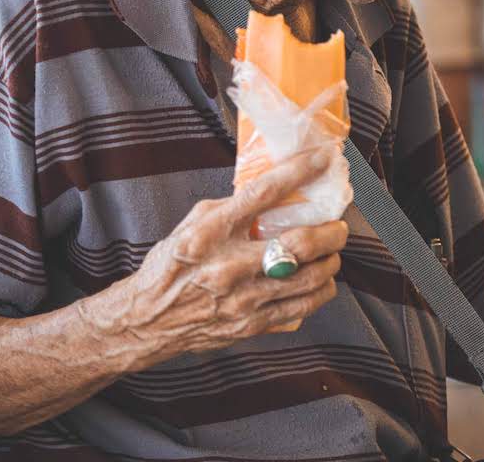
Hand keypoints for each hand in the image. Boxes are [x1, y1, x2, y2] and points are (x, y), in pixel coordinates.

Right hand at [80, 146, 349, 368]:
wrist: (145, 321)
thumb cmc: (170, 267)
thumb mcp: (190, 225)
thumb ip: (229, 208)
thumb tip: (271, 191)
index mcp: (209, 234)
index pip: (263, 193)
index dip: (299, 171)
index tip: (323, 158)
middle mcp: (228, 266)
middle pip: (300, 242)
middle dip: (331, 230)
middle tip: (338, 224)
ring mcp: (242, 300)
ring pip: (310, 278)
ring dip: (331, 260)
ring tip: (331, 252)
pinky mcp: (251, 325)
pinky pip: (302, 308)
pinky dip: (320, 290)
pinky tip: (319, 280)